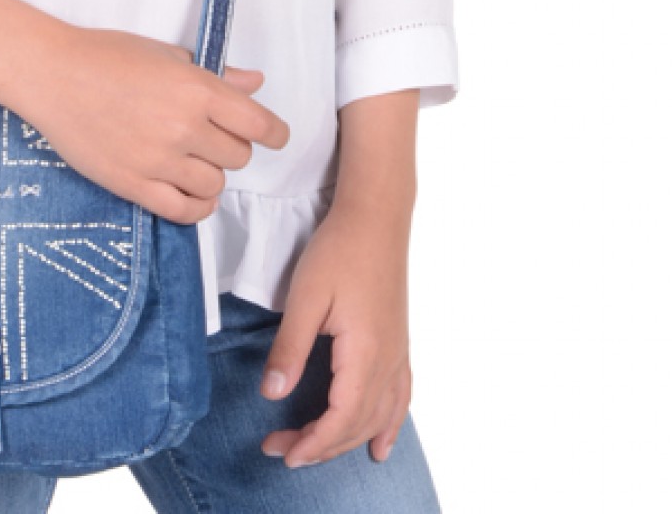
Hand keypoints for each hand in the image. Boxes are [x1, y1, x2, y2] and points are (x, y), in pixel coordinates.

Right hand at [19, 27, 290, 224]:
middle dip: (231, 146)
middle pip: (237, 156)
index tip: (273, 136)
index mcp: (196, 89)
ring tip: (191, 159)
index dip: (273, 132)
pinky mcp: (135, 185)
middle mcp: (183, 127)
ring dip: (210, 174)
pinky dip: (195, 206)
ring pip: (215, 185)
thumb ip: (215, 74)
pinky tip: (189, 191)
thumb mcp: (165, 53)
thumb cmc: (107, 55)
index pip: (257, 124)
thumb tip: (255, 83)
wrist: (53, 75)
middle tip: (211, 136)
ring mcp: (159, 160)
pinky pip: (184, 212)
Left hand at [257, 193, 414, 467]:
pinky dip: (389, 427)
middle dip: (321, 445)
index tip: (282, 453)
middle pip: (358, 424)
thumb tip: (272, 394)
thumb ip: (290, 348)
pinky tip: (380, 445)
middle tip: (281, 449)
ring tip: (316, 452)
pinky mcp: (398, 343)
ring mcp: (397, 354)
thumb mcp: (305, 297)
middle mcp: (387, 362)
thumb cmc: (338, 250)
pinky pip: (399, 399)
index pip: (340, 419)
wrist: (375, 217)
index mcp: (364, 354)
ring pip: (379, 416)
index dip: (313, 443)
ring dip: (348, 440)